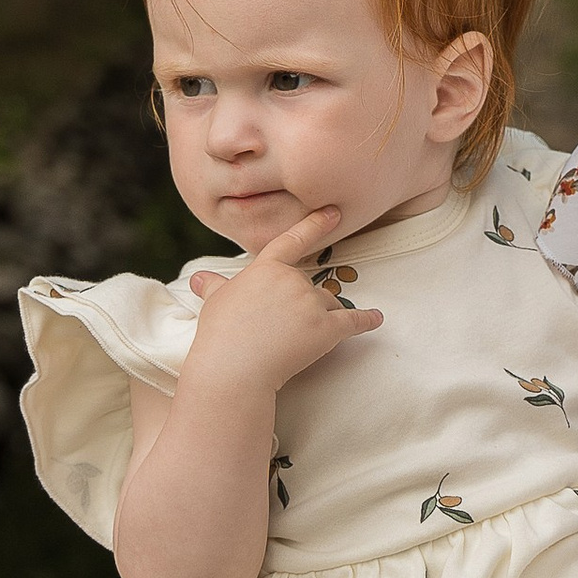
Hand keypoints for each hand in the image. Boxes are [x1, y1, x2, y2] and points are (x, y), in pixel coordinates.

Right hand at [182, 207, 382, 397]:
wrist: (234, 366)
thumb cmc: (219, 334)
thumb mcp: (215, 303)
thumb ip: (214, 286)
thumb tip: (199, 278)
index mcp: (266, 268)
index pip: (293, 240)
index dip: (315, 224)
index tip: (333, 211)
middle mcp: (292, 280)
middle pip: (309, 285)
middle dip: (300, 304)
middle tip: (277, 329)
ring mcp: (311, 303)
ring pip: (328, 303)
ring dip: (321, 316)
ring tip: (297, 340)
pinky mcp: (327, 329)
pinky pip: (353, 321)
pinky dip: (367, 321)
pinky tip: (377, 319)